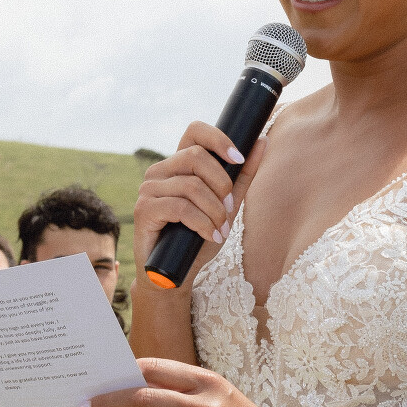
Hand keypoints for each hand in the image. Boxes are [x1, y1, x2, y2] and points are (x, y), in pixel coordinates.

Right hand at [133, 123, 266, 277]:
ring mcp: (149, 189)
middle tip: (230, 211)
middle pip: (197, 157)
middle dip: (222, 184)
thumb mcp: (226, 206)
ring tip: (220, 230)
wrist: (176, 274)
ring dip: (215, 211)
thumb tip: (262, 141)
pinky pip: (181, 207)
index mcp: (178, 164)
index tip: (239, 158)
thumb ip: (242, 175)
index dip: (218, 139)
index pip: (195, 131)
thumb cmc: (198, 239)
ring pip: (191, 185)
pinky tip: (211, 236)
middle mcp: (160, 171)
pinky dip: (202, 223)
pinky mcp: (144, 209)